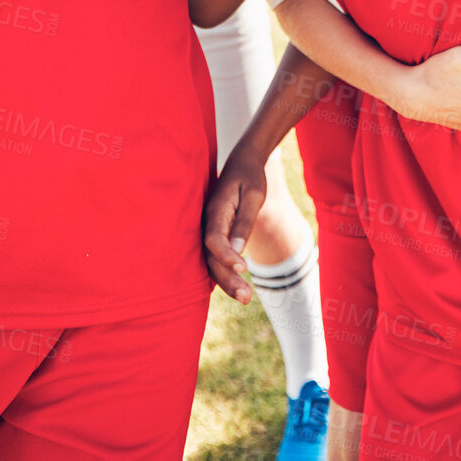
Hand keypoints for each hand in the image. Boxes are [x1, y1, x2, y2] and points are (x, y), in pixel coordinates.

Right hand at [204, 151, 268, 303]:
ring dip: (226, 281)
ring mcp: (208, 228)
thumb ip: (245, 222)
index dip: (226, 256)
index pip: (214, 239)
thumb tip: (238, 250)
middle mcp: (206, 222)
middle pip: (211, 257)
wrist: (242, 163)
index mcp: (215, 210)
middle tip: (247, 297)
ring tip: (246, 298)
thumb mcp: (253, 195)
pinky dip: (224, 272)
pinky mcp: (214, 233)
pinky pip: (214, 257)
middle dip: (227, 278)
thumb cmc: (250, 177)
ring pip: (212, 261)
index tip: (244, 268)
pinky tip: (236, 288)